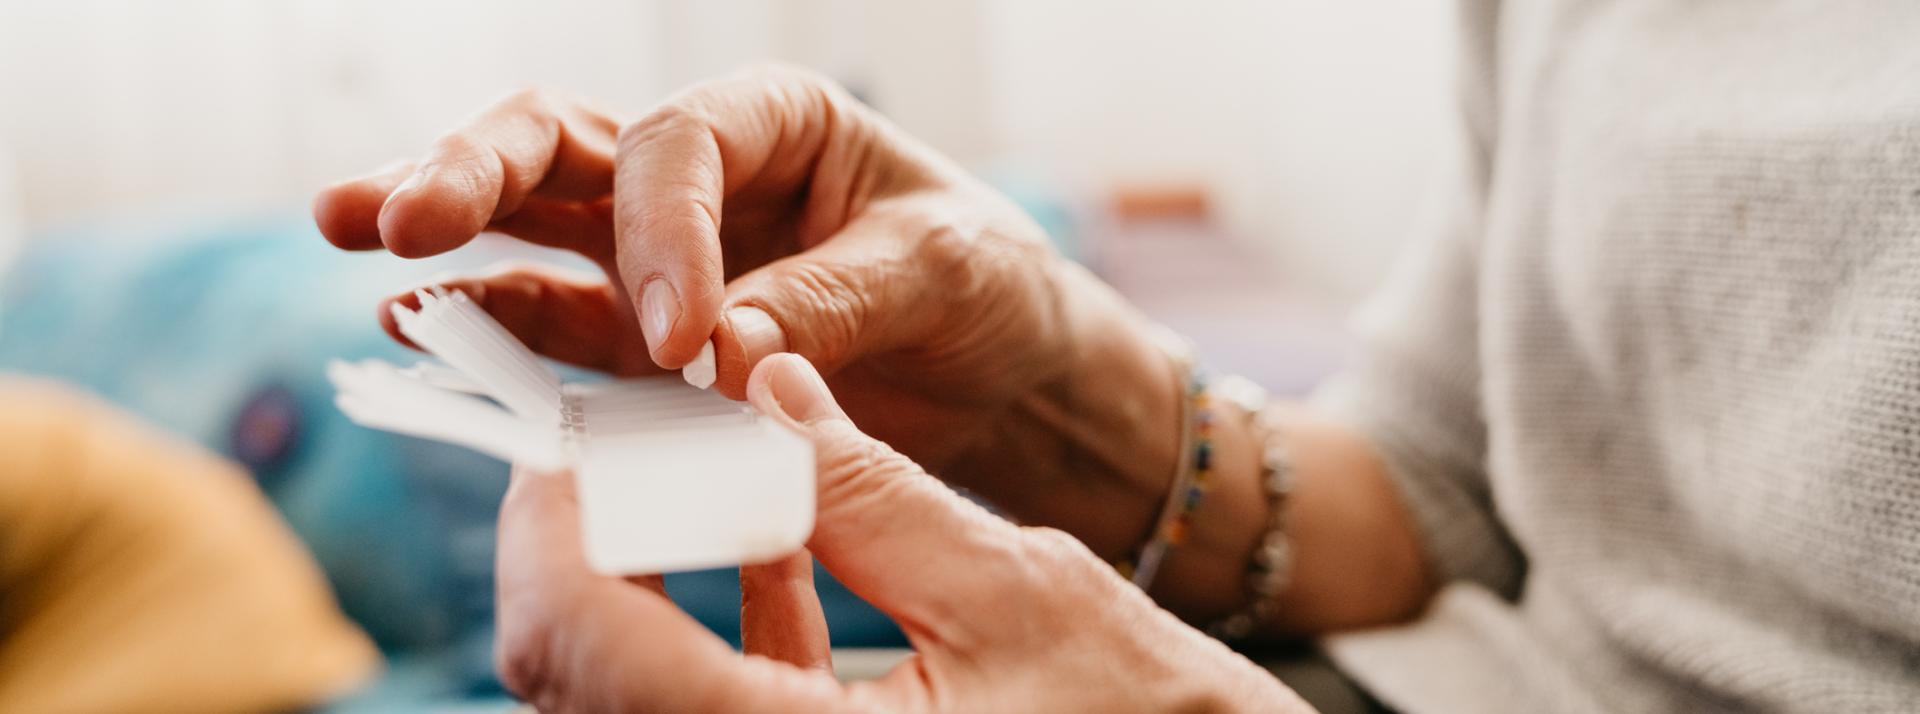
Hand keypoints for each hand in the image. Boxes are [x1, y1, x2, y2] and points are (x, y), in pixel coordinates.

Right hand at [314, 66, 1185, 558]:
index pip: (679, 147)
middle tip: (398, 216)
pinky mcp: (642, 339)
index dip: (663, 232)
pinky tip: (420, 328)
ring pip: (528, 219)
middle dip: (474, 170)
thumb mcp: (942, 274)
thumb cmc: (986, 289)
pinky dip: (492, 328)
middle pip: (561, 144)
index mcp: (776, 120)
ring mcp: (655, 254)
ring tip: (352, 236)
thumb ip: (831, 303)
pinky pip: (553, 323)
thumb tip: (717, 355)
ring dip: (441, 232)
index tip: (684, 339)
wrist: (1003, 374)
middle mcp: (701, 175)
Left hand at [493, 354, 1307, 712]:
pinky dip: (725, 615)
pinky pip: (717, 699)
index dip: (554, 518)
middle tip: (633, 435)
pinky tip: (781, 530)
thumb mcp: (1017, 594)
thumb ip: (871, 491)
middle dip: (592, 536)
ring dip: (652, 565)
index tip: (577, 428)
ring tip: (704, 455)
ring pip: (636, 680)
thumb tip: (768, 384)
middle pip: (578, 668)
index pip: (582, 639)